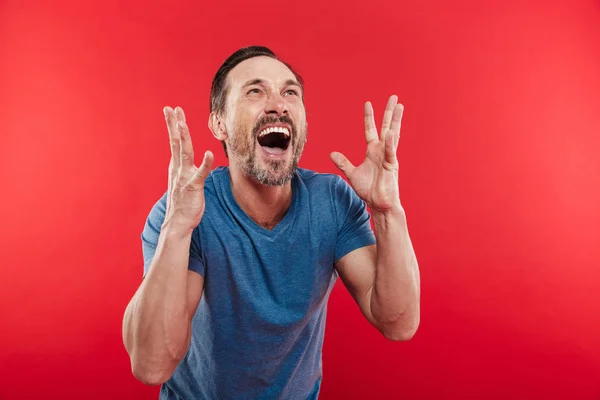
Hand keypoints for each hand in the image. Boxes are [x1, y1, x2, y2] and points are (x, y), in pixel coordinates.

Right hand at [163, 106, 213, 231]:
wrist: (177, 223)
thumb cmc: (183, 202)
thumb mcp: (182, 181)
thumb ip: (184, 168)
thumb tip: (186, 159)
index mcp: (176, 166)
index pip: (174, 141)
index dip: (173, 125)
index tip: (172, 110)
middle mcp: (178, 169)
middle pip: (176, 143)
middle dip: (174, 125)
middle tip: (171, 109)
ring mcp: (184, 177)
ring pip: (184, 154)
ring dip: (184, 138)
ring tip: (183, 123)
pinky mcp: (193, 187)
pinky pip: (199, 174)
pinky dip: (204, 164)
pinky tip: (208, 154)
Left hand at [330, 95, 402, 213]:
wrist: (379, 204)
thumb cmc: (369, 190)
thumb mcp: (352, 174)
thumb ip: (343, 163)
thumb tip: (332, 153)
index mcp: (373, 151)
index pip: (370, 130)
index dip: (369, 117)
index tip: (368, 103)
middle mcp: (382, 151)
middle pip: (386, 127)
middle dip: (389, 112)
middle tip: (394, 97)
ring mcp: (388, 157)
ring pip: (393, 134)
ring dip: (396, 120)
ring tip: (399, 106)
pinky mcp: (392, 166)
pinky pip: (391, 152)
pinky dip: (391, 143)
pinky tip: (391, 132)